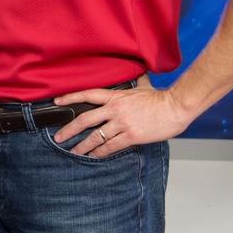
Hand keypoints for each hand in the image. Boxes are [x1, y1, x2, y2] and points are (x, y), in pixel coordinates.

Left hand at [52, 77, 192, 156]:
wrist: (176, 107)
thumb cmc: (161, 98)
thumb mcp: (142, 87)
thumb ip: (133, 85)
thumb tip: (135, 76)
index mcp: (116, 96)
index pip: (87, 94)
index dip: (70, 97)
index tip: (57, 101)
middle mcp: (115, 109)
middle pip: (85, 119)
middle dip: (69, 129)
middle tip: (59, 137)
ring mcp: (122, 123)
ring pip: (95, 136)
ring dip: (83, 146)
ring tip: (74, 151)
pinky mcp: (131, 136)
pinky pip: (110, 146)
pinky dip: (100, 152)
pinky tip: (94, 156)